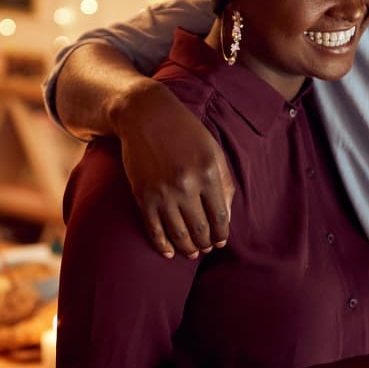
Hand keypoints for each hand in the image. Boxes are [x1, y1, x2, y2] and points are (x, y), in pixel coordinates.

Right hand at [112, 80, 234, 258]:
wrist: (145, 115)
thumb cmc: (184, 131)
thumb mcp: (212, 150)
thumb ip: (224, 183)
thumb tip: (225, 217)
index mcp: (208, 173)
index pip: (220, 217)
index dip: (221, 235)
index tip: (220, 242)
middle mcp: (186, 185)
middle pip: (200, 230)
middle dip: (206, 244)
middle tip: (206, 248)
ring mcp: (163, 192)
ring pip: (178, 234)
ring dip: (187, 249)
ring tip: (191, 252)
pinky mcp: (143, 195)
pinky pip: (154, 229)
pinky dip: (162, 245)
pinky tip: (169, 252)